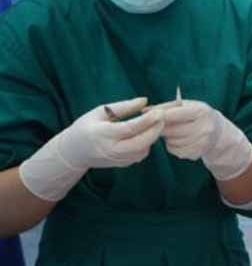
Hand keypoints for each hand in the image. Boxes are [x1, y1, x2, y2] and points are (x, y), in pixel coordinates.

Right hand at [20, 97, 164, 200]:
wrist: (74, 152)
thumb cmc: (87, 127)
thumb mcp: (100, 112)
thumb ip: (123, 107)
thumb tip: (145, 100)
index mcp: (102, 134)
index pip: (129, 128)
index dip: (147, 120)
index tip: (159, 111)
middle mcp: (110, 149)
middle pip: (140, 143)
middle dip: (155, 130)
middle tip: (163, 116)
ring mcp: (117, 159)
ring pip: (143, 150)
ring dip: (152, 136)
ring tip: (154, 122)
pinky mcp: (122, 164)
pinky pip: (140, 154)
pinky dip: (147, 143)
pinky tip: (145, 133)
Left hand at [158, 99, 251, 180]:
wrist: (218, 133)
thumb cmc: (197, 115)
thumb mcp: (187, 106)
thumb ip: (166, 107)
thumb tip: (143, 111)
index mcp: (201, 111)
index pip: (175, 114)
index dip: (160, 115)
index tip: (150, 115)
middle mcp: (204, 127)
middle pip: (171, 130)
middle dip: (161, 127)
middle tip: (158, 124)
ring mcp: (202, 143)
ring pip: (171, 141)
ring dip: (167, 137)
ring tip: (172, 131)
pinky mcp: (197, 153)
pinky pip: (175, 150)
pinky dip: (171, 145)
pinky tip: (177, 139)